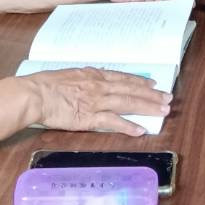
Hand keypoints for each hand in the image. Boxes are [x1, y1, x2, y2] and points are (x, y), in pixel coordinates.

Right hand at [23, 66, 170, 136]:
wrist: (36, 94)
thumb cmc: (46, 84)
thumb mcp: (70, 75)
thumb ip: (84, 79)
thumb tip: (92, 81)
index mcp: (94, 74)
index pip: (122, 78)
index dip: (139, 81)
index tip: (153, 84)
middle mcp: (99, 86)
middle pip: (130, 90)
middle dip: (151, 94)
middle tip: (168, 98)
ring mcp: (96, 102)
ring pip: (127, 103)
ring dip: (147, 107)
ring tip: (163, 111)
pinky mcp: (90, 118)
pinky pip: (113, 122)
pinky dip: (128, 126)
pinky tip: (140, 129)